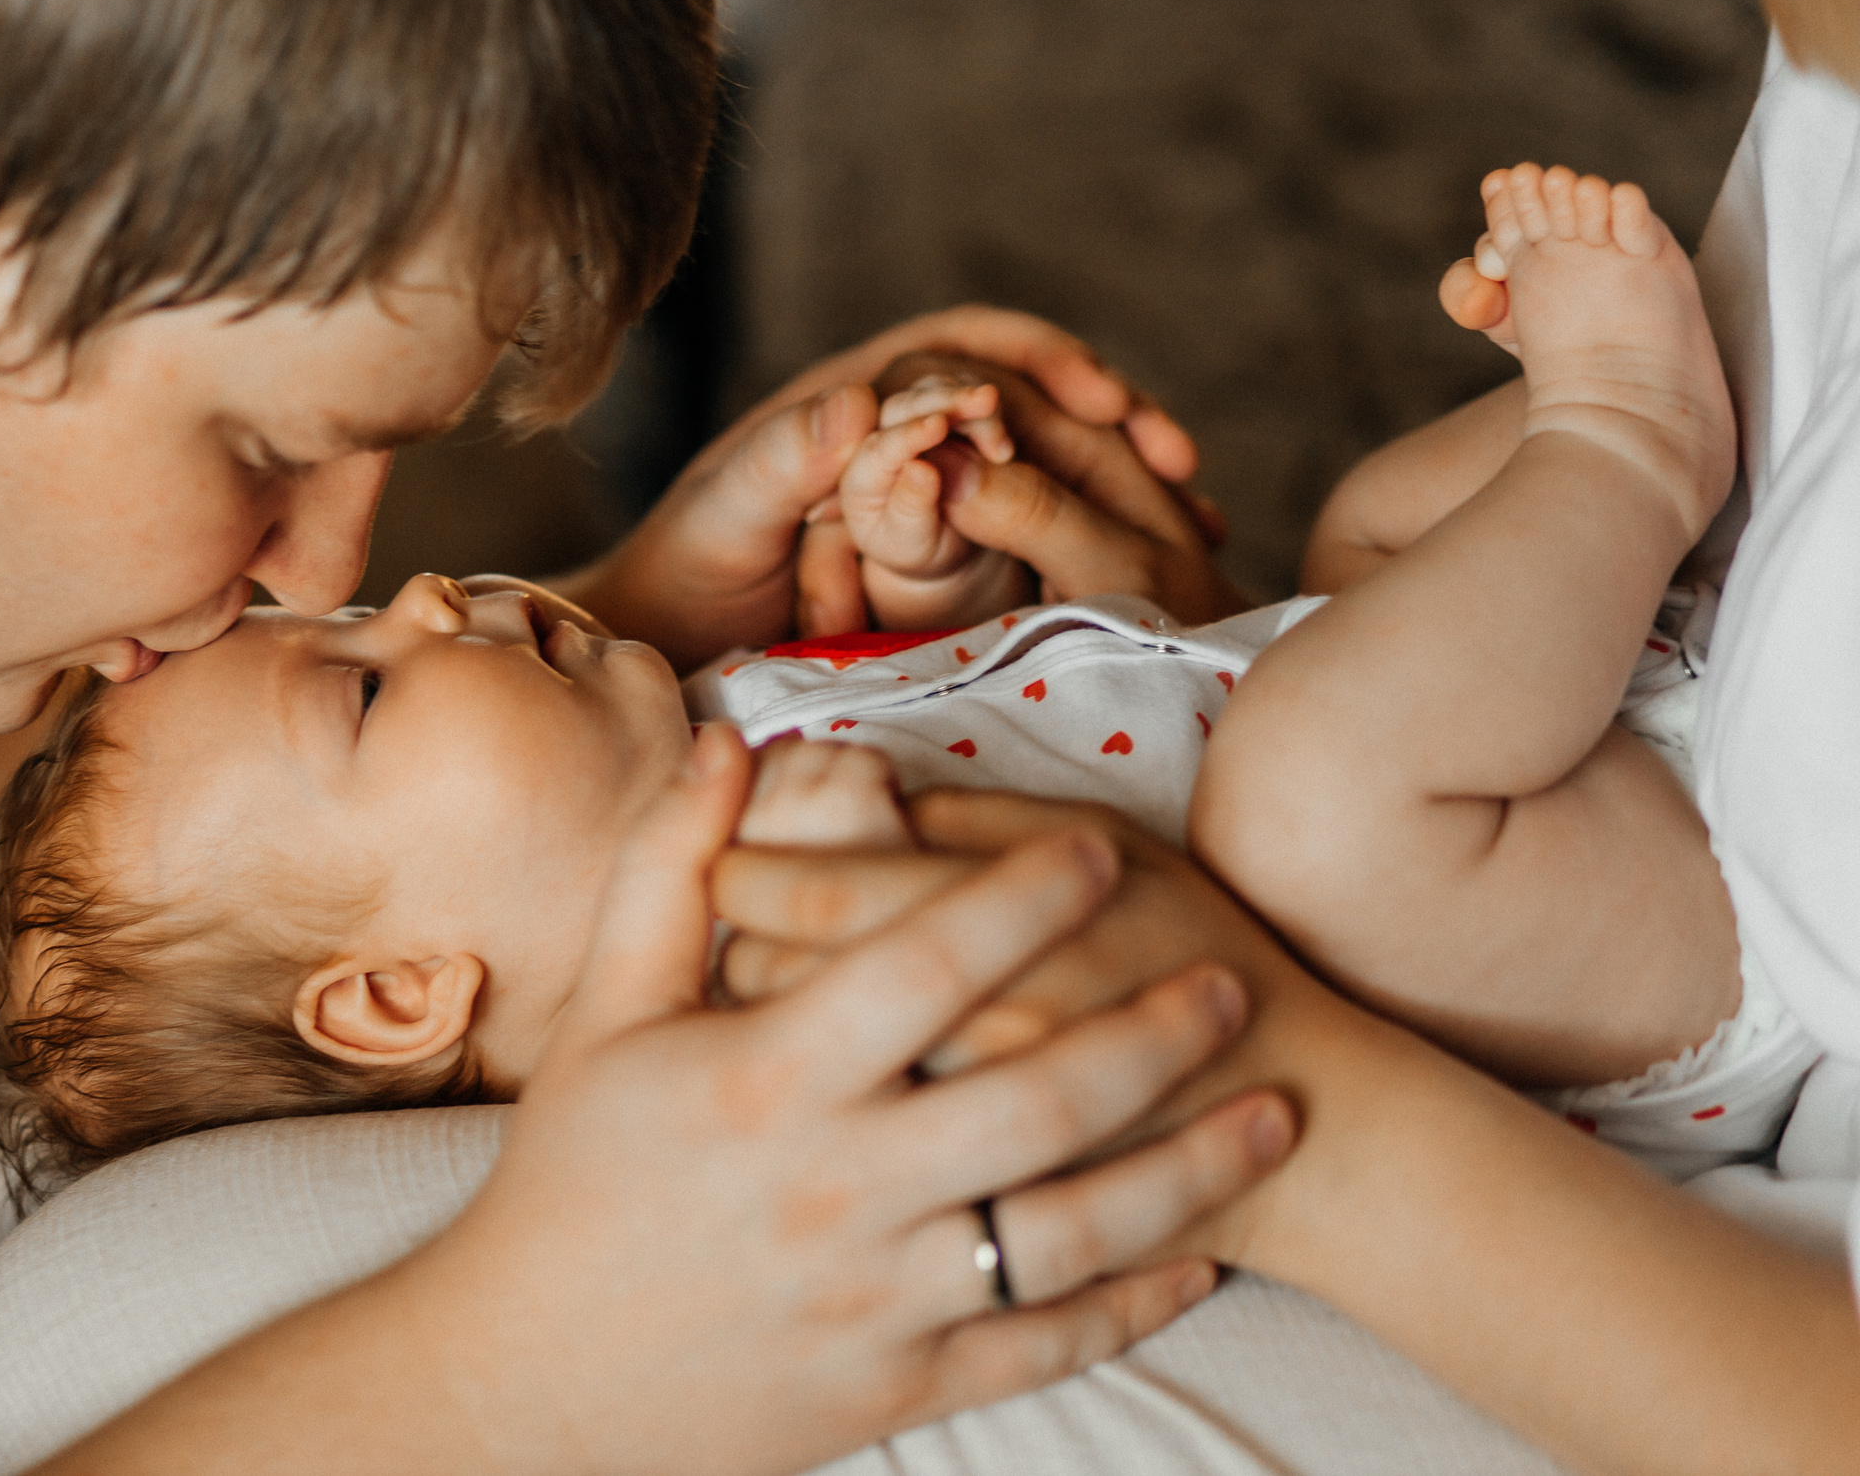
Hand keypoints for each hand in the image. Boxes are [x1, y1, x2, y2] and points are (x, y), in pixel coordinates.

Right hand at [411, 730, 1289, 1474]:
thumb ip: (669, 868)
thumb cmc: (572, 1179)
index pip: (922, 964)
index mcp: (760, 1082)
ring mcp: (874, 1299)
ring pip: (1071, 1232)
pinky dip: (1138, 1301)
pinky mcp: (900, 1387)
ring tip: (1271, 1112)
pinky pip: (1046, 1343)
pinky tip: (1202, 1254)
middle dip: (1154, 1033)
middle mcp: (831, 1189)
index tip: (1102, 849)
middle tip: (1231, 982)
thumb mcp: (603, 1013)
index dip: (1023, 895)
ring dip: (1190, 1170)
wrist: (528, 1385)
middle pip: (1034, 1096)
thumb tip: (734, 739)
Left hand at [561, 308, 1199, 665]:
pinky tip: (1160, 576)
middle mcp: (906, 440)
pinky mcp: (954, 570)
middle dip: (1110, 419)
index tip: (1100, 398)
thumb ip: (780, 461)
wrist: (666, 658)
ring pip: (1052, 471)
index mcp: (855, 405)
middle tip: (1174, 459)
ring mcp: (936, 503)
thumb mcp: (721, 518)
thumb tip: (864, 402)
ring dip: (1122, 486)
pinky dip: (1102, 547)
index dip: (1040, 360)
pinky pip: (1042, 542)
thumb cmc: (678, 580)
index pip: (966, 350)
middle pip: (1033, 401)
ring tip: (1195, 525)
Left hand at [717, 789, 1317, 1267]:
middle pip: (780, 994)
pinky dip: (825, 1155)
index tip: (732, 860)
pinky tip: (824, 1121)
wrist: (1319, 1143)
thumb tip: (872, 793)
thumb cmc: (1210, 967)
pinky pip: (854, 1198)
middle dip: (739, 955)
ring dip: (768, 1050)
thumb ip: (989, 820)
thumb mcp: (1119, 851)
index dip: (752, 867)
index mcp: (990, 947)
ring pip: (800, 1097)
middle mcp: (953, 1060)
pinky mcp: (970, 1254)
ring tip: (765, 1021)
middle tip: (728, 937)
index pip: (815, 893)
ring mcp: (959, 1170)